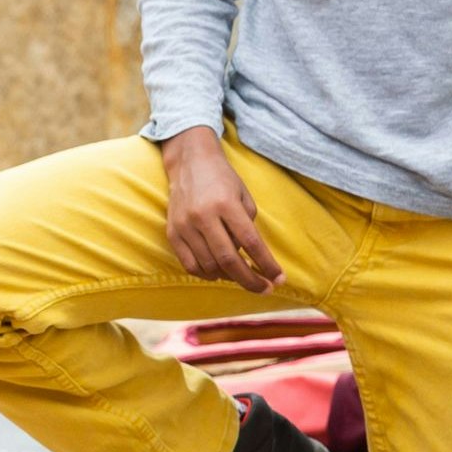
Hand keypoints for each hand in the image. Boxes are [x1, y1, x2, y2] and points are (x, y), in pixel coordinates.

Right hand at [160, 128, 283, 292]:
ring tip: (242, 276)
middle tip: (265, 289)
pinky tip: (219, 273)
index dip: (267, 265)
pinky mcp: (172, 232)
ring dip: (229, 277)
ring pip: (209, 266)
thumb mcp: (243, 196)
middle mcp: (203, 216)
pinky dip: (207, 274)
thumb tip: (252, 259)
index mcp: (226, 204)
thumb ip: (248, 226)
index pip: (251, 243)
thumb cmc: (222, 179)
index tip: (279, 279)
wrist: (189, 162)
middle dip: (251, 280)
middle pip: (229, 260)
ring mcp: (185, 226)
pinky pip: (190, 265)